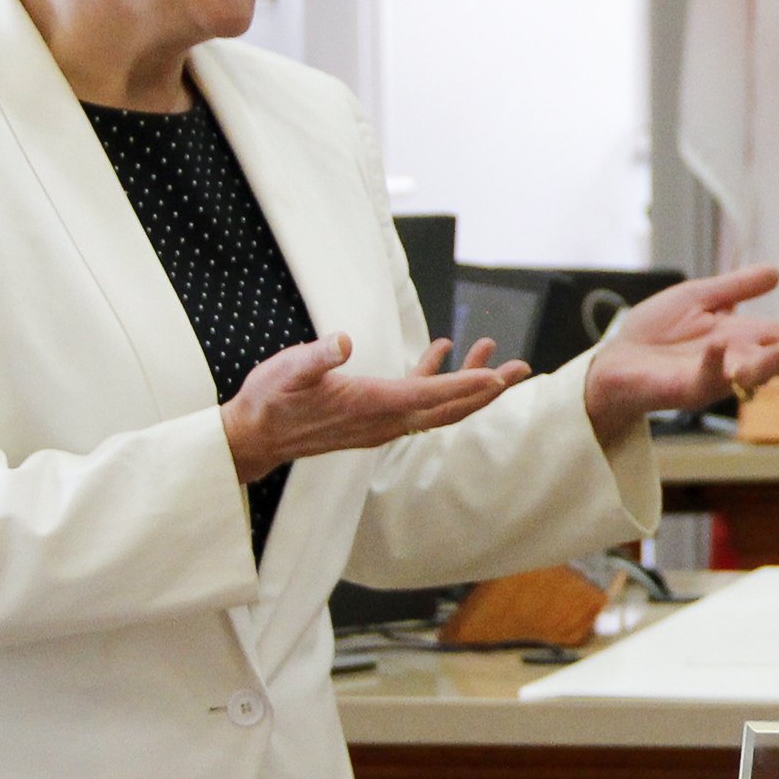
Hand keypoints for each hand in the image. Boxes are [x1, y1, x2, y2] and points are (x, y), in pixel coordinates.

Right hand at [221, 335, 529, 483]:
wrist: (255, 437)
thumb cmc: (270, 401)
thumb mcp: (288, 370)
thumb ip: (317, 357)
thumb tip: (342, 342)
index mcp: (372, 405)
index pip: (429, 395)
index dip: (466, 385)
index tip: (499, 376)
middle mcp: (385, 420)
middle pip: (449, 407)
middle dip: (488, 388)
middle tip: (523, 367)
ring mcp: (383, 421)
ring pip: (438, 404)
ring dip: (469, 379)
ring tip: (492, 348)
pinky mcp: (375, 416)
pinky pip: (416, 399)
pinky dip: (435, 376)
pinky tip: (442, 348)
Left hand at [582, 265, 778, 441]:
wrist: (611, 363)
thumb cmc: (651, 335)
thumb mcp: (699, 298)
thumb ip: (737, 288)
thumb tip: (778, 273)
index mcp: (744, 340)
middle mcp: (738, 362)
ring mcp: (716, 378)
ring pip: (758, 372)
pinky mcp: (687, 389)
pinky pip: (706, 377)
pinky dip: (716, 362)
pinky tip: (724, 344)